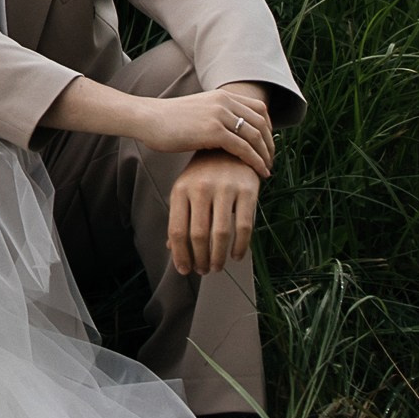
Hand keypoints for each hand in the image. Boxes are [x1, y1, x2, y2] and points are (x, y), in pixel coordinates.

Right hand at [117, 83, 275, 178]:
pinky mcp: (213, 131)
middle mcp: (224, 102)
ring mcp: (219, 115)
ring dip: (265, 155)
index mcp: (222, 95)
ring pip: (255, 136)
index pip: (259, 108)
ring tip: (266, 169)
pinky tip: (259, 172)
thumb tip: (224, 134)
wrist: (147, 119)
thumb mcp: (197, 111)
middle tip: (270, 160)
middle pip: (262, 122)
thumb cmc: (166, 120)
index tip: (267, 145)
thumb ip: (214, 117)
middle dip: (270, 143)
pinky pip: (243, 148)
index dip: (268, 128)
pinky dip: (255, 161)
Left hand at [166, 154, 262, 275]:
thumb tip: (171, 249)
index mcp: (181, 189)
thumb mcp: (185, 189)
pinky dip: (240, 246)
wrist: (230, 146)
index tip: (185, 270)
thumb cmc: (203, 173)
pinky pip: (245, 226)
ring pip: (221, 234)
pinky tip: (237, 255)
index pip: (177, 230)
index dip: (180, 255)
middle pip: (199, 235)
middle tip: (204, 271)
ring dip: (219, 257)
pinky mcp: (247, 190)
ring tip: (217, 267)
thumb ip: (179, 217)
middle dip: (200, 259)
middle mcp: (201, 188)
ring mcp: (225, 188)